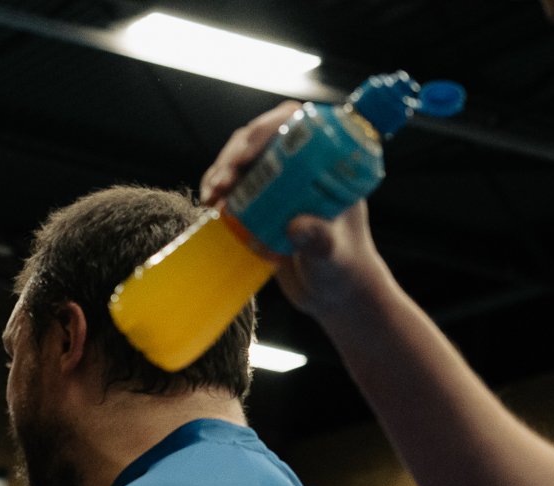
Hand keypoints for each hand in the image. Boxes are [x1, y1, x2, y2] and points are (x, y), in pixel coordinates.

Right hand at [198, 101, 392, 324]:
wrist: (332, 293)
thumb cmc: (343, 271)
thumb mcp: (332, 257)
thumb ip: (320, 241)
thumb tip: (296, 227)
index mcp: (329, 164)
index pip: (299, 125)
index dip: (268, 128)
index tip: (247, 152)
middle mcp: (303, 166)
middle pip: (263, 138)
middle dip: (236, 153)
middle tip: (222, 182)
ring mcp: (280, 183)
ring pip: (244, 159)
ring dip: (221, 170)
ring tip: (211, 197)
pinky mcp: (261, 202)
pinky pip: (234, 185)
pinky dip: (218, 190)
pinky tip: (210, 206)